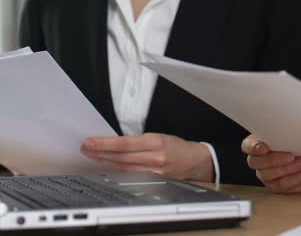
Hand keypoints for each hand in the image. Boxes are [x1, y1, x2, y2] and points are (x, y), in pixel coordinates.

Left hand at [81, 133, 213, 181]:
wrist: (196, 162)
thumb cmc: (179, 147)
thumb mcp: (161, 136)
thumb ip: (140, 140)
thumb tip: (118, 142)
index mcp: (156, 142)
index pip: (124, 144)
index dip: (104, 144)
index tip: (90, 142)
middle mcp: (154, 158)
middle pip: (120, 157)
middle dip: (100, 152)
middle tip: (86, 148)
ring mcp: (153, 172)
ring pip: (122, 167)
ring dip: (105, 161)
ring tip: (93, 155)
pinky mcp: (153, 181)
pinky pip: (131, 175)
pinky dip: (118, 170)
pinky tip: (109, 166)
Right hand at [241, 135, 300, 192]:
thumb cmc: (299, 141)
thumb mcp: (292, 132)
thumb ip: (285, 130)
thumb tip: (291, 125)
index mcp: (257, 144)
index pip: (247, 146)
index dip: (253, 147)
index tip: (264, 147)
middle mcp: (258, 161)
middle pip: (258, 163)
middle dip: (275, 159)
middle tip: (291, 155)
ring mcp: (266, 175)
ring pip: (272, 174)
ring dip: (290, 168)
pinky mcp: (277, 186)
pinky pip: (285, 184)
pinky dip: (299, 177)